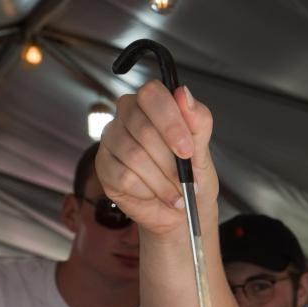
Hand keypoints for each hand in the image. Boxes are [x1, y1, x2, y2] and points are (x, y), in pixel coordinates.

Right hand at [97, 81, 217, 236]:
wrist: (183, 211)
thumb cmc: (192, 178)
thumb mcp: (203, 152)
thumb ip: (198, 122)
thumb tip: (184, 94)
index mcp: (152, 105)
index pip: (152, 94)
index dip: (171, 123)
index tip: (187, 150)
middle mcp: (127, 116)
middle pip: (144, 129)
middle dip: (171, 163)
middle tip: (186, 180)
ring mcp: (112, 140)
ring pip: (135, 156)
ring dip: (162, 182)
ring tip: (175, 193)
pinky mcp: (104, 166)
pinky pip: (124, 176)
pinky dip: (146, 191)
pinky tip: (153, 194)